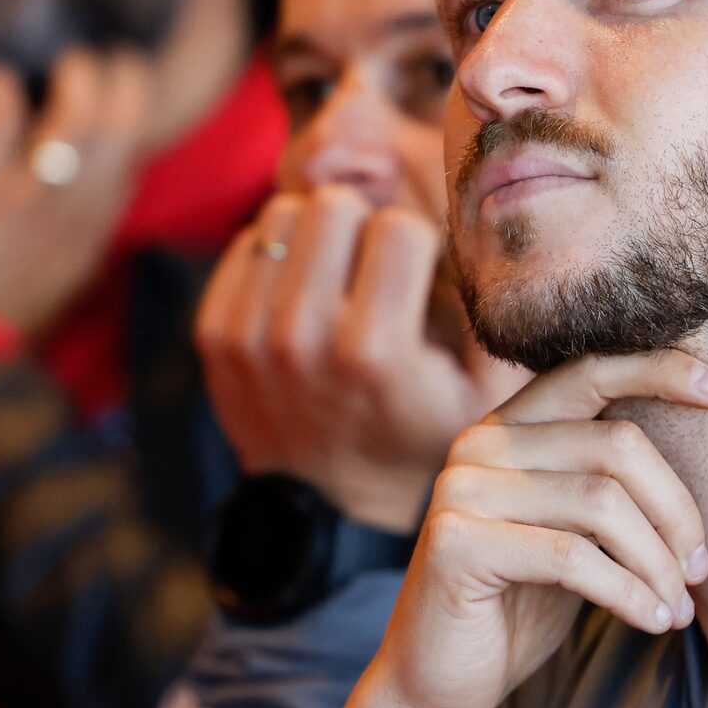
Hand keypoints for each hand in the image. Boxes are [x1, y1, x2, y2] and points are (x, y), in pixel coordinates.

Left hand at [0, 48, 147, 348]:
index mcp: (86, 242)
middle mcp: (65, 222)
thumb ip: (71, 232)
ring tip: (66, 64)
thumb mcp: (49, 282)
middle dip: (117, 86)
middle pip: (116, 137)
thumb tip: (80, 178)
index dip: (134, 116)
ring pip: (72, 129)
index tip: (123, 84)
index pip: (129, 164)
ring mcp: (18, 209)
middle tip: (96, 61)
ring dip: (75, 81)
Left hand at [196, 188, 523, 531]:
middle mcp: (302, 339)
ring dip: (316, 236)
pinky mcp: (212, 335)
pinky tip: (300, 294)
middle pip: (333, 205)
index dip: (417, 244)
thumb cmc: (417, 435)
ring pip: (284, 213)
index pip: (398, 228)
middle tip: (372, 266)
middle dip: (362, 226)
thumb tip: (487, 225)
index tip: (417, 277)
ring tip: (337, 277)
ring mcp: (248, 336)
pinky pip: (247, 242)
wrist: (328, 502)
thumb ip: (495, 314)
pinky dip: (277, 256)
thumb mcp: (485, 395)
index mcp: (374, 352)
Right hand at [342, 350, 707, 707]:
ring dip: (658, 564)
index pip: (589, 372)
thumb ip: (609, 486)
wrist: (436, 685)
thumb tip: (704, 451)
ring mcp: (461, 488)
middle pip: (615, 446)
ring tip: (678, 608)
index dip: (659, 371)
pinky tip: (653, 622)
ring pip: (602, 503)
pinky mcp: (456, 542)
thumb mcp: (574, 534)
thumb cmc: (516, 607)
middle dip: (677, 512)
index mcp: (509, 428)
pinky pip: (573, 558)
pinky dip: (629, 593)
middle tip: (700, 571)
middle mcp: (479, 444)